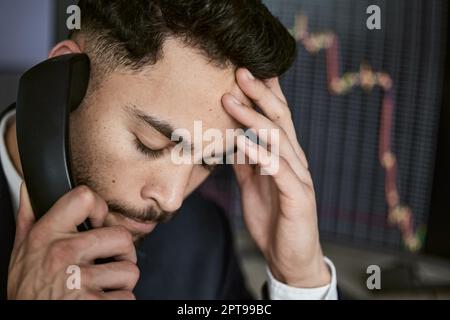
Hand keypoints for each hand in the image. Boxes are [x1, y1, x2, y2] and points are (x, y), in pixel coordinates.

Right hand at [7, 184, 138, 299]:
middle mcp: (63, 253)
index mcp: (47, 235)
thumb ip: (29, 219)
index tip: (100, 221)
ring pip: (130, 270)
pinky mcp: (92, 303)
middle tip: (109, 262)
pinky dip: (119, 302)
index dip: (100, 208)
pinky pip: (127, 297)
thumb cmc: (28, 291)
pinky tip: (101, 300)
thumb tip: (30, 190)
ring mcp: (79, 279)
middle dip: (122, 253)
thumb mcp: (21, 252)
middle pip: (122, 236)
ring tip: (103, 285)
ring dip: (121, 282)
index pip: (84, 197)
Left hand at [222, 69, 329, 287]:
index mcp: (283, 156)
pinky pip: (278, 171)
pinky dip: (261, 154)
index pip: (275, 118)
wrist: (289, 257)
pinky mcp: (298, 197)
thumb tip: (232, 139)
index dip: (263, 94)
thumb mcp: (253, 185)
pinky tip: (244, 142)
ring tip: (232, 100)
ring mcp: (298, 177)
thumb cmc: (272, 218)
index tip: (245, 70)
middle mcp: (294, 161)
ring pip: (278, 140)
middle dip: (260, 95)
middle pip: (280, 120)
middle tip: (240, 72)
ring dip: (254, 119)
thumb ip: (246, 161)